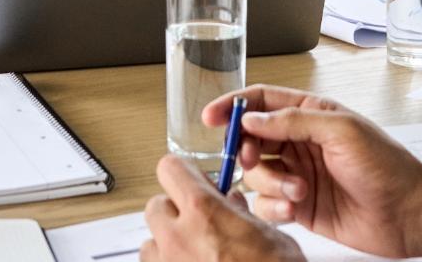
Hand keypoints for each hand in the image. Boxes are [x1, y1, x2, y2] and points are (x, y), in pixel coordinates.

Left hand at [140, 154, 303, 261]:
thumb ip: (242, 215)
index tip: (195, 181)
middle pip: (156, 206)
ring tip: (197, 256)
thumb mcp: (271, 237)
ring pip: (150, 243)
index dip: (184, 174)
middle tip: (200, 224)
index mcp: (204, 212)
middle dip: (175, 211)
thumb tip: (231, 204)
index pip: (171, 169)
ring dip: (168, 245)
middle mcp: (177, 237)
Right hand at [217, 85, 421, 259]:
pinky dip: (272, 207)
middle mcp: (299, 142)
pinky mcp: (298, 206)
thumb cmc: (386, 166)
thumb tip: (251, 118)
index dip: (233, 106)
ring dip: (268, 183)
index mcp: (310, 114)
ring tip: (297, 191)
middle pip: (250, 138)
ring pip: (255, 174)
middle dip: (244, 150)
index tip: (211, 118)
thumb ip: (293, 121)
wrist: (409, 213)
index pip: (262, 102)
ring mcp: (297, 174)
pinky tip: (294, 209)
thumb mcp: (341, 131)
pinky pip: (266, 204)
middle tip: (251, 160)